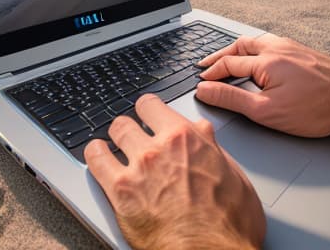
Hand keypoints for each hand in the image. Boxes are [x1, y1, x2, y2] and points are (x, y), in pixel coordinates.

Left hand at [84, 94, 265, 249]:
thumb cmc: (228, 224)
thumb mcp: (234, 176)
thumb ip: (212, 148)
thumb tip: (202, 132)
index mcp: (188, 138)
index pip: (154, 106)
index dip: (149, 109)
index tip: (148, 113)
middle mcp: (161, 146)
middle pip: (131, 118)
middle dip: (132, 124)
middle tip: (133, 132)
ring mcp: (139, 167)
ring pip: (115, 132)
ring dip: (115, 137)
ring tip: (114, 144)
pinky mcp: (121, 192)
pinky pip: (97, 160)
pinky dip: (96, 154)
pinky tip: (98, 155)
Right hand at [196, 34, 329, 137]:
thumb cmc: (317, 107)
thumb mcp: (266, 111)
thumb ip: (232, 99)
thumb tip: (205, 90)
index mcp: (264, 61)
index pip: (227, 64)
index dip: (210, 74)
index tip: (200, 82)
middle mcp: (276, 47)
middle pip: (238, 47)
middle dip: (219, 55)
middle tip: (205, 64)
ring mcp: (290, 46)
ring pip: (254, 42)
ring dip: (236, 50)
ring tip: (226, 58)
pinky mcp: (301, 50)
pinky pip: (269, 43)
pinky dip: (254, 49)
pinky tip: (257, 57)